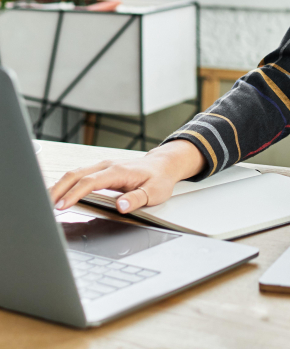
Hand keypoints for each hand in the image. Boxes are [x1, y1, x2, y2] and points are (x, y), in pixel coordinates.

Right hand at [49, 140, 205, 213]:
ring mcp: (102, 166)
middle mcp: (107, 166)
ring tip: (45, 202)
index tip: (62, 206)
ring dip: (59, 186)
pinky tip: (58, 195)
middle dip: (58, 189)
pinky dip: (65, 184)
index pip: (90, 183)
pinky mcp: (101, 170)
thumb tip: (121, 206)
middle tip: (44, 206)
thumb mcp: (154, 193)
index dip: (74, 194)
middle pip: (75, 174)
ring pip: (74, 173)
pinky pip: (79, 175)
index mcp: (118, 171)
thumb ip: (137, 199)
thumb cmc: (159, 179)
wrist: (164, 165)